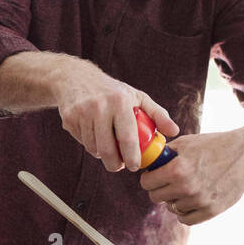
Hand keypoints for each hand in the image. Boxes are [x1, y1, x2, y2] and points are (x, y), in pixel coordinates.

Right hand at [55, 61, 178, 171]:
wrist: (74, 77)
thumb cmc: (111, 90)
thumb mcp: (136, 97)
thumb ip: (157, 114)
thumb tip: (174, 131)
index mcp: (119, 101)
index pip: (128, 137)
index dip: (132, 157)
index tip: (135, 166)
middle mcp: (99, 106)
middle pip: (107, 149)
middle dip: (115, 164)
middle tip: (120, 166)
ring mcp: (82, 113)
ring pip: (93, 148)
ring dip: (102, 154)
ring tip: (107, 146)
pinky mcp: (69, 119)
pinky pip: (82, 142)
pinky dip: (89, 144)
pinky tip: (93, 134)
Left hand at [138, 130, 243, 224]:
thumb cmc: (213, 146)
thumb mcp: (186, 143)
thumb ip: (164, 154)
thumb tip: (147, 162)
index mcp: (177, 170)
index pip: (147, 183)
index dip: (149, 178)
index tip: (154, 176)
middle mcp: (187, 188)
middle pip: (156, 197)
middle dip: (159, 189)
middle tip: (167, 182)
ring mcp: (200, 201)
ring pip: (171, 208)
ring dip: (174, 199)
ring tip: (185, 187)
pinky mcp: (211, 211)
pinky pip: (186, 219)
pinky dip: (184, 212)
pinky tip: (189, 200)